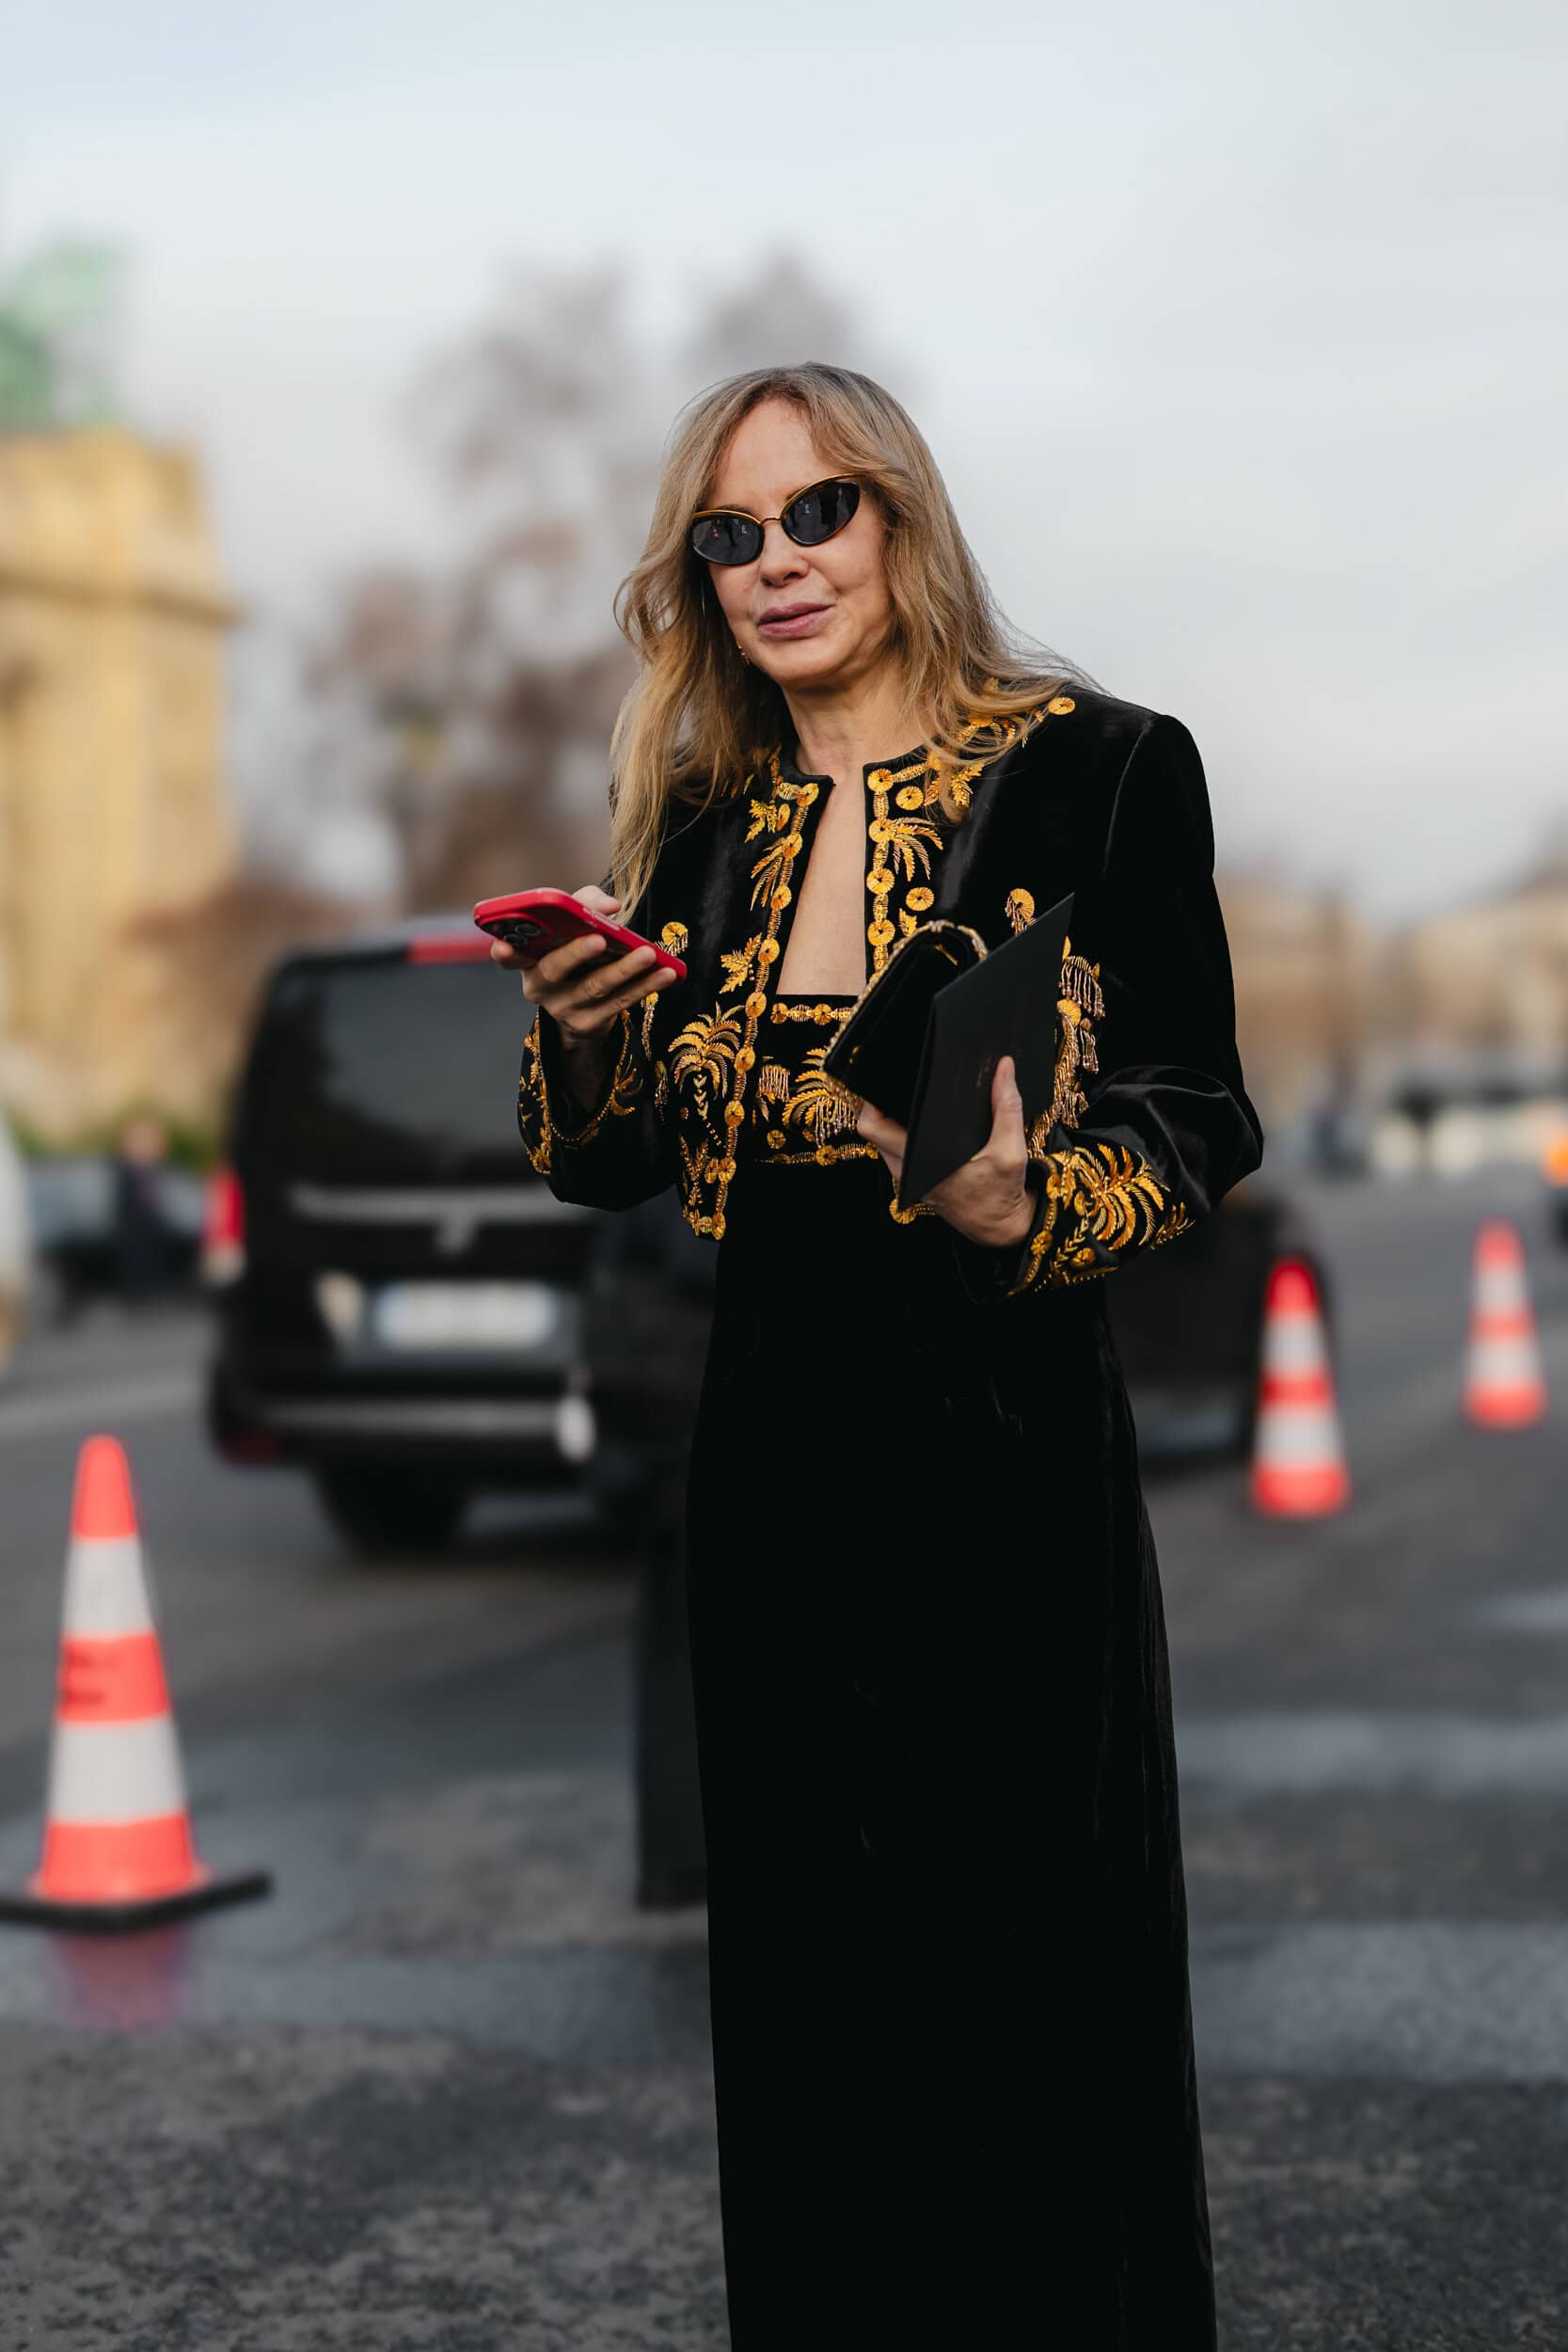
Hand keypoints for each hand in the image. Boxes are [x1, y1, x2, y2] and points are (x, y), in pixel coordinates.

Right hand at [489, 884, 678, 1042]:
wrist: (587, 1002)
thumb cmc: (577, 949)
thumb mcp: (576, 922)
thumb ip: (586, 902)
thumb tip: (610, 907)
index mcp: (527, 959)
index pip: (509, 956)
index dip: (504, 950)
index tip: (503, 944)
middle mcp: (539, 986)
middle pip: (554, 969)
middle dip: (575, 953)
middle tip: (599, 939)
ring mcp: (563, 1008)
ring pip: (595, 987)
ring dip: (625, 969)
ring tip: (649, 953)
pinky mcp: (589, 1024)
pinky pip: (620, 1002)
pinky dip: (646, 986)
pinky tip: (666, 973)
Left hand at [856, 1055, 1035, 1249]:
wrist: (1000, 1227)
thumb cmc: (1002, 1192)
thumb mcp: (1011, 1150)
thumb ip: (1007, 1106)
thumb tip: (1004, 1066)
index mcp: (921, 1164)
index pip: (874, 1129)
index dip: (872, 1101)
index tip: (886, 1077)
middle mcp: (907, 1171)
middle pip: (874, 1129)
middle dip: (884, 1102)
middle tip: (902, 1076)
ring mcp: (909, 1176)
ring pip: (884, 1139)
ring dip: (893, 1117)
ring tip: (915, 1091)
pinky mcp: (916, 1178)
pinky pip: (897, 1148)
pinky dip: (904, 1130)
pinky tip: (925, 1115)